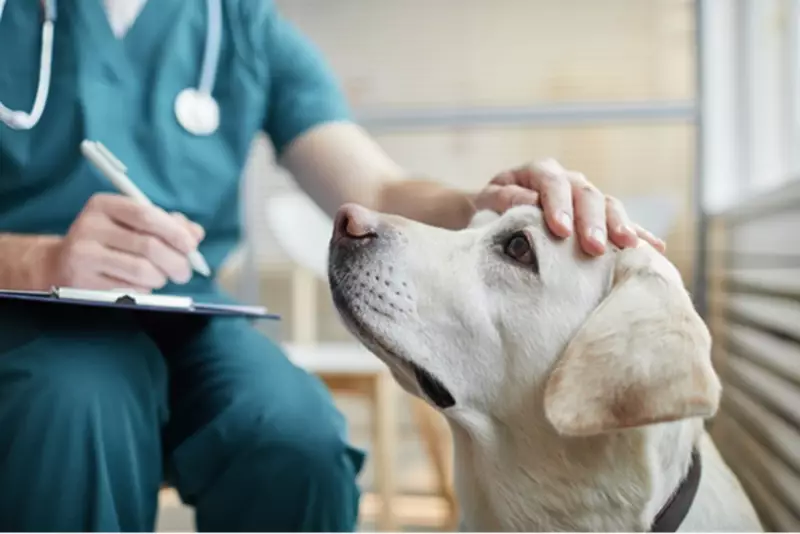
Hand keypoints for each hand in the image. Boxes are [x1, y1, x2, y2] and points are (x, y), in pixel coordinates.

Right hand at [41, 193, 204, 290]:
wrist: (61, 263)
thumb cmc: (108, 240)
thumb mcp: (132, 223)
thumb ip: (167, 224)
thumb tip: (196, 234)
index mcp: (103, 205)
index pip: (146, 215)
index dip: (174, 232)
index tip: (191, 247)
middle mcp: (90, 226)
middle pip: (148, 246)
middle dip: (176, 262)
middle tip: (184, 272)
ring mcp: (84, 255)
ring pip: (142, 271)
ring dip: (161, 278)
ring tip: (161, 277)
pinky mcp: (83, 283)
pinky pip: (129, 290)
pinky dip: (145, 290)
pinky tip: (140, 285)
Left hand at [474, 159, 665, 255]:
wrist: (495, 214)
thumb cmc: (490, 210)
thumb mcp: (487, 202)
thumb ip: (503, 200)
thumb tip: (528, 202)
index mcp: (539, 172)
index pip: (552, 183)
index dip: (558, 205)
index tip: (560, 230)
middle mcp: (568, 181)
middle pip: (586, 195)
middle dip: (592, 222)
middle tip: (593, 247)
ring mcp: (586, 198)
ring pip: (609, 206)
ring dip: (619, 226)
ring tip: (628, 247)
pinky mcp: (598, 218)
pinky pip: (622, 223)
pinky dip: (639, 235)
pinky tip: (655, 249)